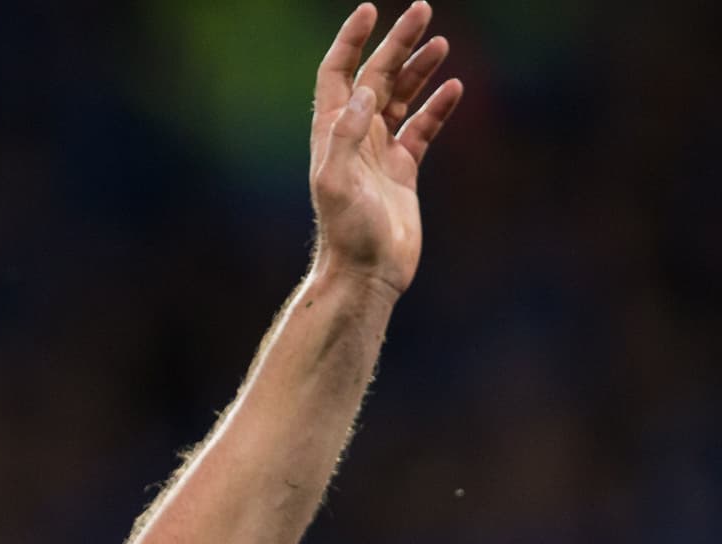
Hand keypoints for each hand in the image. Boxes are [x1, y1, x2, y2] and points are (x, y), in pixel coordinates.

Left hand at [309, 3, 462, 297]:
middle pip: (375, 77)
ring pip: (401, 98)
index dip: (350, 42)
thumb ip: (345, 138)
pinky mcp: (403, 171)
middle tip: (423, 10)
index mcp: (332, 134)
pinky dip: (437, 107)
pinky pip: (422, 128)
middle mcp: (354, 138)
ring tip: (440, 43)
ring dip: (418, 69)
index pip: (338, 74)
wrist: (367, 274)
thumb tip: (363, 95)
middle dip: (397, 43)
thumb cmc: (347, 234)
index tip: (369, 10)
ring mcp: (379, 153)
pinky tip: (454, 88)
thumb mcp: (336, 184)